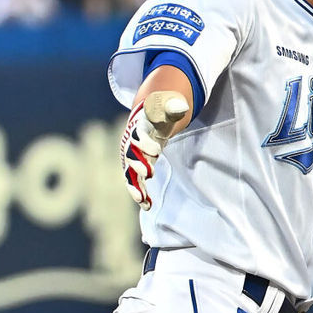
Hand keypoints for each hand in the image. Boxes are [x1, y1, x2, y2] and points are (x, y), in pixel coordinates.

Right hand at [119, 91, 188, 209]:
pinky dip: (140, 193)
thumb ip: (173, 108)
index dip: (144, 142)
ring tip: (142, 200)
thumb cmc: (159, 114)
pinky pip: (135, 183)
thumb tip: (182, 107)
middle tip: (149, 173)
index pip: (138, 135)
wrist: (147, 119)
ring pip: (130, 174)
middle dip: (139, 165)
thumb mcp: (167, 107)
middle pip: (132, 156)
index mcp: (139, 128)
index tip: (156, 150)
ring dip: (136, 186)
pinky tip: (147, 206)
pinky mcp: (135, 169)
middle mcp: (131, 145)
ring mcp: (132, 158)